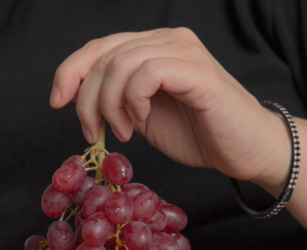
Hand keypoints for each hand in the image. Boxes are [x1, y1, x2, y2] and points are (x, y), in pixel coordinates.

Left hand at [50, 28, 289, 185]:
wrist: (248, 151)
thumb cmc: (205, 137)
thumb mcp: (148, 119)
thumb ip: (121, 102)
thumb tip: (86, 102)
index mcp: (155, 49)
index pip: (101, 47)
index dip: (71, 71)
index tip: (58, 103)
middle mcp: (169, 40)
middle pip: (104, 53)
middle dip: (86, 97)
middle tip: (93, 132)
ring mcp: (184, 51)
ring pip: (121, 62)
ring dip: (109, 103)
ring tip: (122, 132)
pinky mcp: (197, 70)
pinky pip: (147, 73)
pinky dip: (133, 100)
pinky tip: (141, 121)